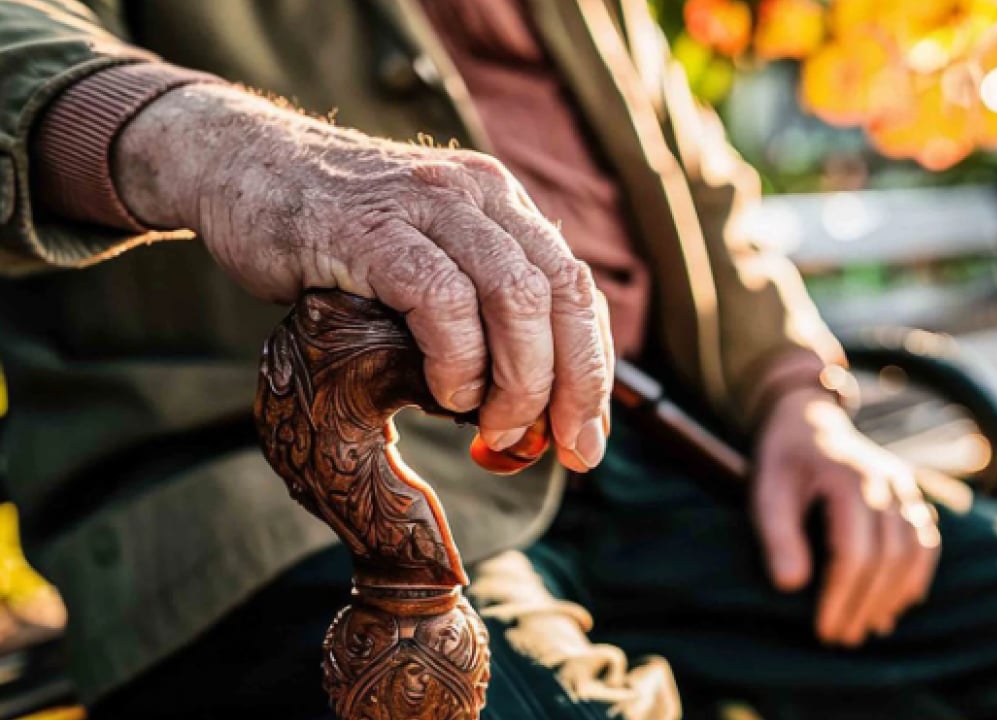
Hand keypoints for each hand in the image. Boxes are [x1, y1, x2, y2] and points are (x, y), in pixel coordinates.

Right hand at [113, 84, 613, 470]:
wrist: (236, 164)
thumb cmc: (331, 235)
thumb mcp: (422, 258)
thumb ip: (473, 311)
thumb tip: (525, 410)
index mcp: (500, 205)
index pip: (576, 290)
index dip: (593, 369)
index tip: (585, 434)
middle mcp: (477, 196)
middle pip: (563, 294)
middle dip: (576, 384)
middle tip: (566, 449)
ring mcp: (426, 205)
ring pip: (516, 297)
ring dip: (522, 380)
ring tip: (499, 430)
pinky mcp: (369, 228)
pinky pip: (441, 299)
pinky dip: (458, 359)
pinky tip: (447, 394)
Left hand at [752, 387, 939, 645]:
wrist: (809, 419)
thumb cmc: (782, 460)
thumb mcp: (765, 490)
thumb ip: (776, 535)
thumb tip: (791, 586)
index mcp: (848, 479)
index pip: (854, 552)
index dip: (841, 597)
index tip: (823, 630)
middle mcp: (885, 480)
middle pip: (889, 557)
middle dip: (866, 604)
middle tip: (842, 638)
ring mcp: (905, 485)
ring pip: (915, 551)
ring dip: (894, 596)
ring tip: (867, 627)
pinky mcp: (911, 493)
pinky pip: (927, 539)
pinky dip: (917, 575)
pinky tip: (897, 603)